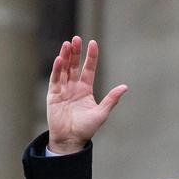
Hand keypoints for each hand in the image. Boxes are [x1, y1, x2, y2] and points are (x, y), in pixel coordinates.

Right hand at [46, 36, 127, 153]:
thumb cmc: (87, 128)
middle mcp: (74, 87)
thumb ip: (112, 99)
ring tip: (67, 44)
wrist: (71, 140)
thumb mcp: (102, 112)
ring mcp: (63, 90)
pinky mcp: (53, 95)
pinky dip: (57, 69)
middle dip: (75, 52)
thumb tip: (125, 87)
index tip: (92, 42)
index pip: (89, 68)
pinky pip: (55, 80)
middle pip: (74, 65)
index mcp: (86, 89)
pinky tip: (59, 59)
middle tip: (76, 39)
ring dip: (65, 57)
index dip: (90, 56)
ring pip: (64, 69)